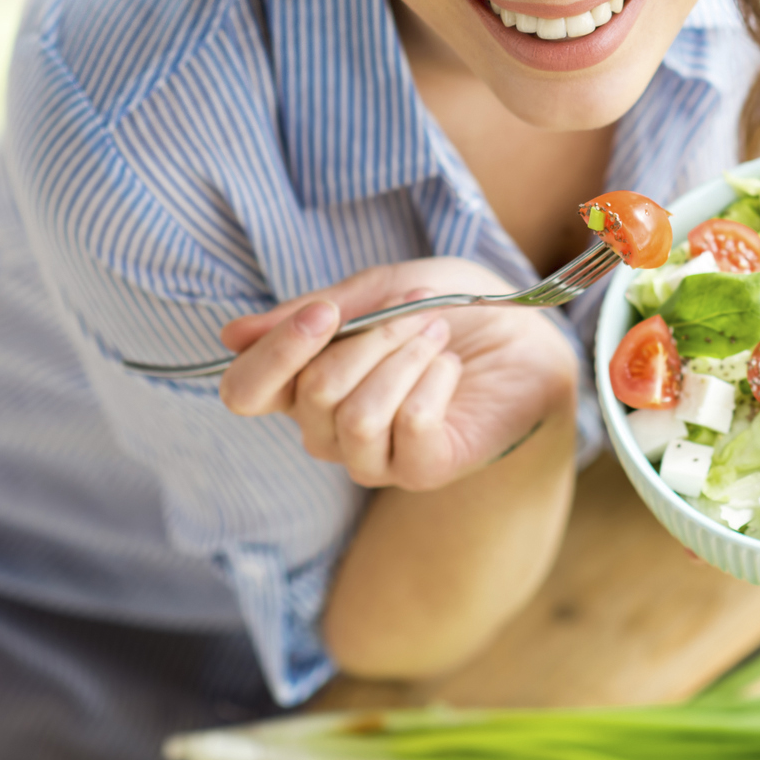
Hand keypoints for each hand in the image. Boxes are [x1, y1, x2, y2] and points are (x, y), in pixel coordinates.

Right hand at [218, 258, 578, 490]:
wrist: (526, 336)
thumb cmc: (449, 310)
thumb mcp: (379, 289)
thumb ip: (311, 314)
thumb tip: (232, 334)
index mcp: (305, 382)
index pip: (245, 393)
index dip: (275, 353)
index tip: (324, 313)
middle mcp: (328, 429)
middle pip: (311, 393)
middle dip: (372, 336)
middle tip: (417, 310)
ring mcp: (373, 457)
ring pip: (356, 415)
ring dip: (406, 357)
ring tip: (439, 336)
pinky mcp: (421, 470)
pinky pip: (407, 428)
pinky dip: (434, 383)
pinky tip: (451, 371)